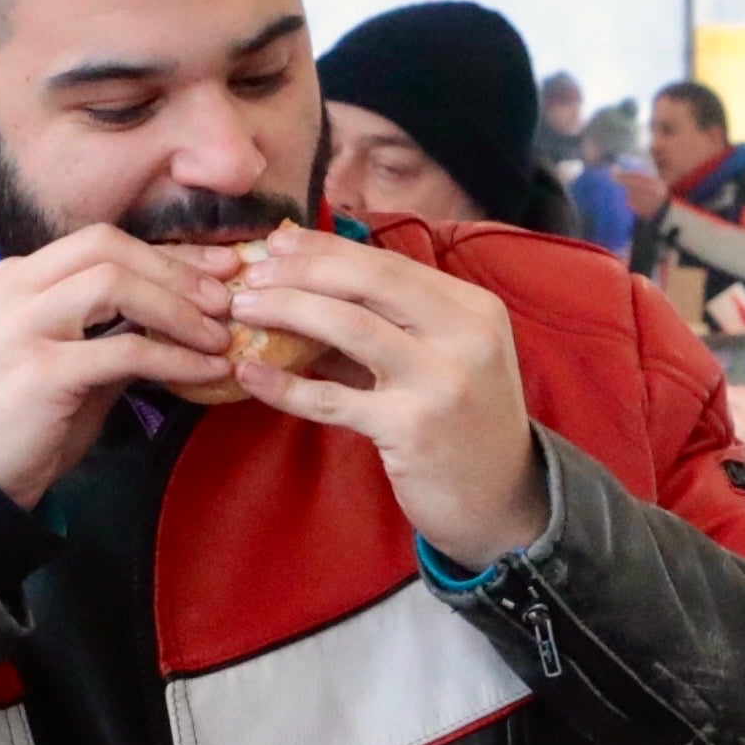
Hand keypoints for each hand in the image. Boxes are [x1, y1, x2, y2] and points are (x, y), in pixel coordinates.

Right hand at [0, 225, 234, 509]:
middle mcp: (13, 290)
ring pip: (114, 285)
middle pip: (107, 247)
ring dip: (178, 308)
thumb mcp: (65, 361)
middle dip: (176, 269)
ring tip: (219, 336)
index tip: (217, 267)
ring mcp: (22, 326)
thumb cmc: (22, 422)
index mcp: (16, 278)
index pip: (100, 242)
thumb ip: (110, 331)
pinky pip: (124, 350)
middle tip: (224, 299)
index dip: (166, 251)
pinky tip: (206, 371)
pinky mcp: (40, 371)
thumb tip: (183, 315)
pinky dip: (174, 357)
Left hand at [224, 227, 550, 564]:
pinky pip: (333, 399)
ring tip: (242, 310)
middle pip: (368, 281)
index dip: (326, 248)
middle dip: (301, 270)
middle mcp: (463, 337)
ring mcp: (438, 382)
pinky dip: (285, 385)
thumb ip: (392, 323)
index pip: (389, 263)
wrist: (502, 501)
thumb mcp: (444, 359)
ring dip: (287, 311)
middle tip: (251, 274)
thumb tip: (307, 284)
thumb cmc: (463, 423)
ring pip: (349, 326)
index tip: (278, 243)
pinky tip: (248, 375)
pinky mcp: (410, 429)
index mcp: (473, 309)